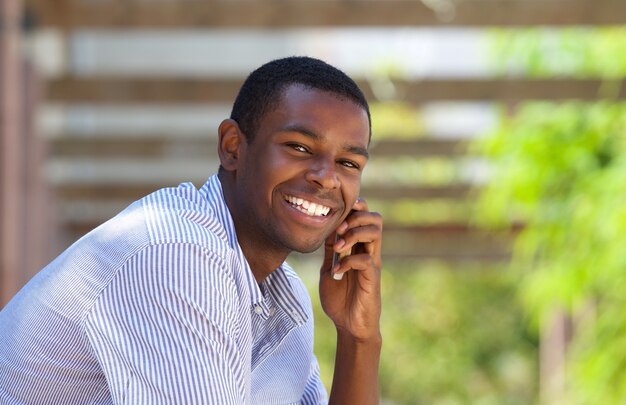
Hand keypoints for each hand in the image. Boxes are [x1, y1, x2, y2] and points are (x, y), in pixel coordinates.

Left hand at [319, 198, 382, 340]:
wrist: (349, 326)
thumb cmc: (340, 298)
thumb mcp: (329, 268)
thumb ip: (330, 250)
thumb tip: (324, 228)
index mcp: (359, 247)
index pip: (364, 215)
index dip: (353, 208)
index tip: (334, 217)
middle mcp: (369, 252)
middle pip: (375, 218)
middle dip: (356, 216)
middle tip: (339, 230)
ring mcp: (372, 264)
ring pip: (375, 232)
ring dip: (354, 234)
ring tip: (339, 248)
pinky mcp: (372, 279)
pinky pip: (366, 260)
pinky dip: (348, 261)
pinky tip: (337, 272)